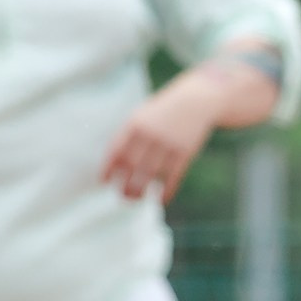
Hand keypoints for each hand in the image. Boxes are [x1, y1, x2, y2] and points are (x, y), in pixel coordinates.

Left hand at [101, 71, 229, 201]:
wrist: (197, 101)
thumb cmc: (165, 111)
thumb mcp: (144, 114)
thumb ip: (129, 134)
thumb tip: (115, 163)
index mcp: (136, 124)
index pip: (117, 150)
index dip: (108, 168)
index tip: (104, 182)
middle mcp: (150, 134)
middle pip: (131, 166)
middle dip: (124, 184)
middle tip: (122, 196)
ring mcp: (168, 143)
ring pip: (150, 174)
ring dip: (141, 190)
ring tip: (136, 199)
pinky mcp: (185, 152)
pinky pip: (172, 176)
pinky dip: (166, 190)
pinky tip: (161, 199)